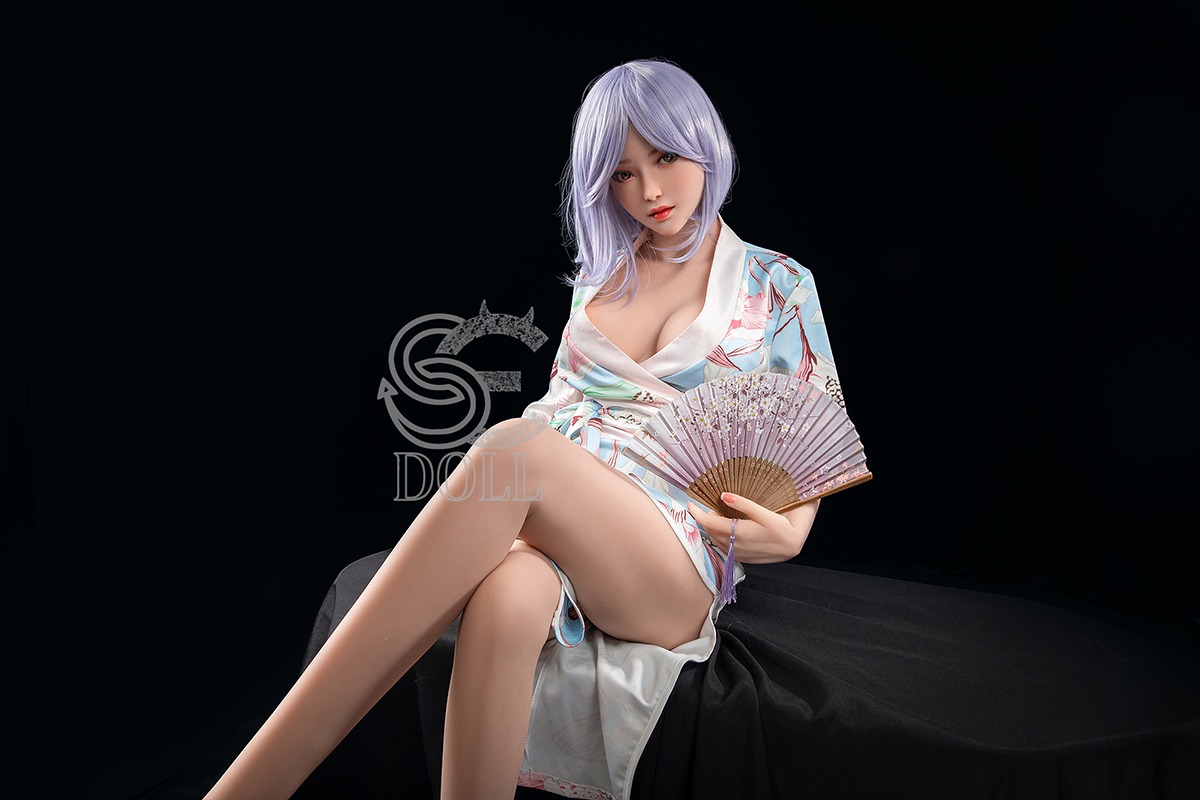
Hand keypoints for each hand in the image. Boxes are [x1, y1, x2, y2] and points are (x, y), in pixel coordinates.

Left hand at [686, 492, 818, 563]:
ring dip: (711, 528)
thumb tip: (723, 496)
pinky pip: (722, 546)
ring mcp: (736, 553)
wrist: (791, 546)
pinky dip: (718, 536)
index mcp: (738, 533)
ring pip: (715, 540)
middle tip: (709, 506)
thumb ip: (743, 504)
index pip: (709, 523)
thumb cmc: (780, 527)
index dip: (697, 513)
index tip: (690, 504)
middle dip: (705, 519)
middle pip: (710, 531)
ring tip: (717, 515)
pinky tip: (724, 529)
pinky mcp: (740, 557)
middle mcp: (734, 545)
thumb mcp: (764, 513)